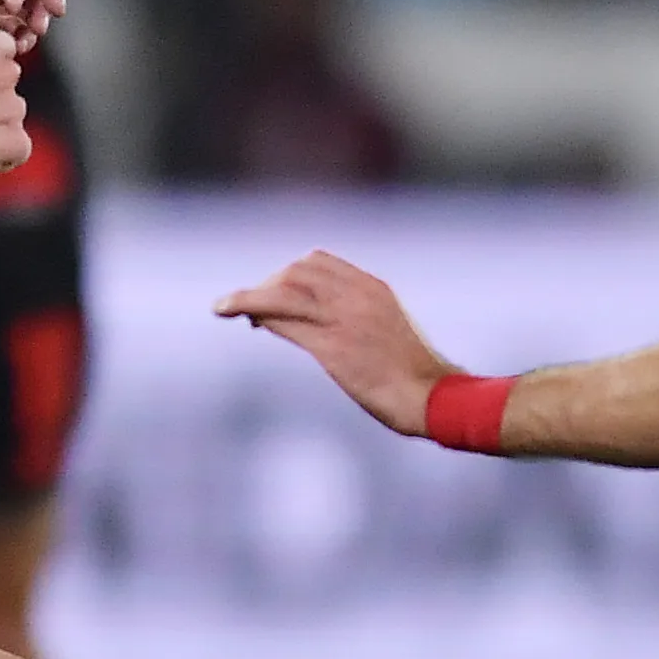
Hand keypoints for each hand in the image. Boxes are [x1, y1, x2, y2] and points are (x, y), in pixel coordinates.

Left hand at [215, 249, 458, 435]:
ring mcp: (344, 318)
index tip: (275, 293)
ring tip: (225, 307)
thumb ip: (359, 320)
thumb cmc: (414, 377)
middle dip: (268, 286)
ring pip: (284, 290)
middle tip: (250, 310)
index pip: (319, 262)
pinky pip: (284, 317)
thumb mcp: (387, 335)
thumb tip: (325, 329)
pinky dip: (254, 310)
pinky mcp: (333, 345)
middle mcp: (357, 295)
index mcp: (373, 289)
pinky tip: (238, 317)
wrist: (434, 397)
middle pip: (296, 271)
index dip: (289, 274)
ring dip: (249, 295)